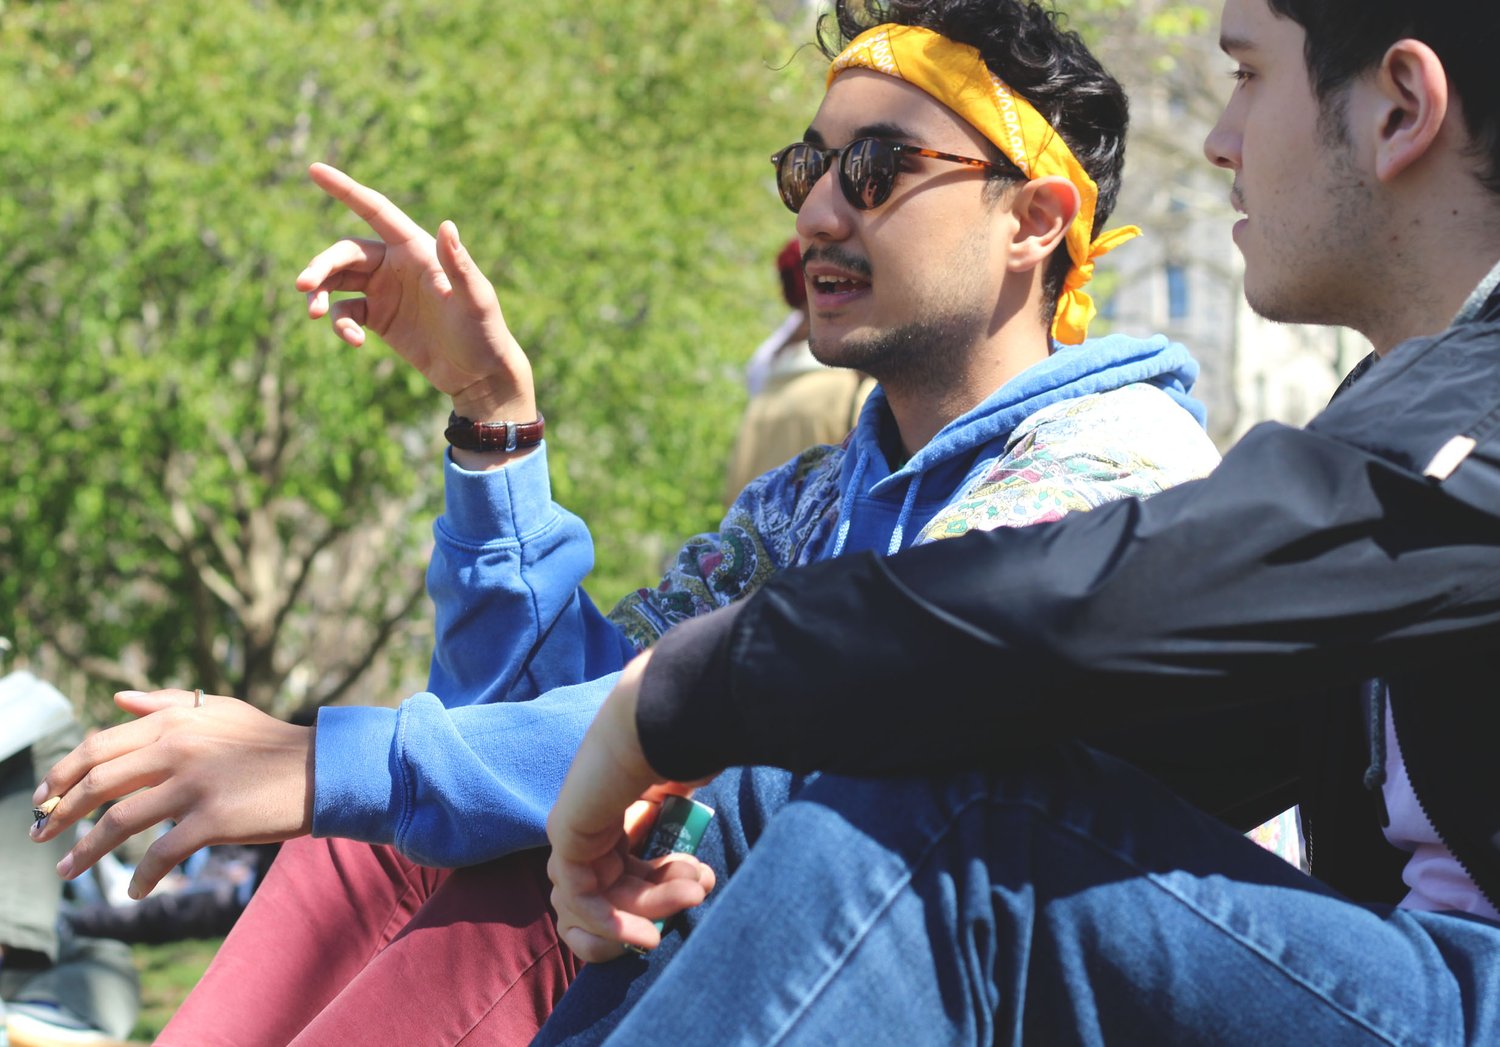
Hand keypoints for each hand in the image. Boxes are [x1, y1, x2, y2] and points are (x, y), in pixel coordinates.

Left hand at [30, 689, 314, 898]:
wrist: (323, 770)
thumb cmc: (270, 742)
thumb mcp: (221, 711)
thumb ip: (167, 703)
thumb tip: (117, 698)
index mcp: (175, 721)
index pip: (98, 747)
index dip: (62, 775)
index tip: (42, 799)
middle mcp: (178, 748)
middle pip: (99, 784)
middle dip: (60, 814)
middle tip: (40, 836)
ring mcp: (195, 785)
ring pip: (120, 822)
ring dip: (86, 850)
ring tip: (67, 870)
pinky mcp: (215, 819)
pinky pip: (163, 853)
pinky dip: (142, 875)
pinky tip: (136, 889)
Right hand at [295, 163, 534, 423]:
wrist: (480, 374)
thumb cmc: (484, 333)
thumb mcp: (475, 299)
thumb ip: (458, 265)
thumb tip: (447, 225)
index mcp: (417, 249)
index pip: (375, 210)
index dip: (345, 189)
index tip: (314, 169)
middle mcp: (397, 264)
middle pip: (345, 253)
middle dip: (321, 265)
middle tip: (302, 285)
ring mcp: (385, 291)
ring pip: (337, 281)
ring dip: (320, 293)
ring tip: (312, 313)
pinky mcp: (379, 318)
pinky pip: (346, 312)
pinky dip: (340, 324)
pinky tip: (353, 341)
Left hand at [546, 652, 717, 960]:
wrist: (654, 720)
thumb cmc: (676, 741)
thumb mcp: (683, 787)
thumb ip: (681, 814)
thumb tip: (698, 823)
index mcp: (612, 809)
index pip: (623, 871)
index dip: (659, 894)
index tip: (698, 889)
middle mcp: (588, 822)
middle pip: (616, 888)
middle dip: (662, 900)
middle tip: (701, 892)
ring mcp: (573, 831)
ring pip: (603, 898)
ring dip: (651, 908)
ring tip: (692, 894)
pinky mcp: (565, 840)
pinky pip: (582, 899)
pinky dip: (613, 923)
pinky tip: (650, 933)